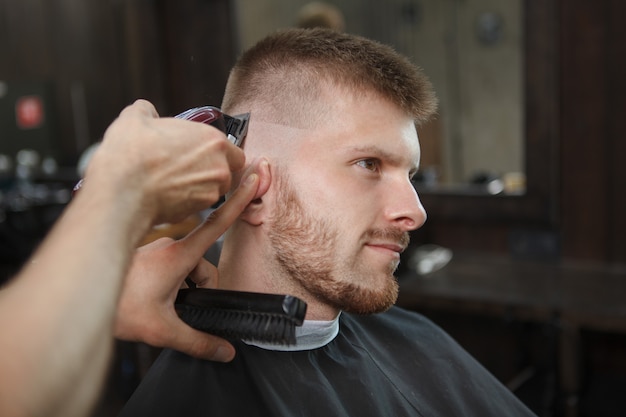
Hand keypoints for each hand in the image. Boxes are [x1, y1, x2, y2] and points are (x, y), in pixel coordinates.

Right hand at [85, 99, 245, 225]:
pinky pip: (197, 206)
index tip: (201, 153)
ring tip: (171, 181)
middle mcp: (219, 168)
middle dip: (209, 171)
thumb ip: (147, 111)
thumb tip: (145, 111)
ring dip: (198, 187)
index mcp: (213, 141)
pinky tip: (165, 194)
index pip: (233, 150)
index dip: (218, 152)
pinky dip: (186, 201)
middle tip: (184, 167)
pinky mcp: (197, 212)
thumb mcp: (134, 119)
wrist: (121, 192)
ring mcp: (210, 192)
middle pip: (225, 172)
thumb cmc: (131, 156)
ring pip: (212, 190)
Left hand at [114, 160, 268, 360]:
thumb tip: (224, 351)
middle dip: (200, 288)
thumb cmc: (115, 306)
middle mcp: (168, 246)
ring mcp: (155, 250)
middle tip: (179, 311)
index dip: (239, 201)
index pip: (218, 224)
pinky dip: (170, 284)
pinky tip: (152, 299)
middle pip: (203, 265)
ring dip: (184, 288)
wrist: (77, 296)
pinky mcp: (145, 256)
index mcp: (178, 255)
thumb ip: (198, 341)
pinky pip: (171, 268)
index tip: (253, 179)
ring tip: (161, 307)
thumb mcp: (161, 329)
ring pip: (187, 268)